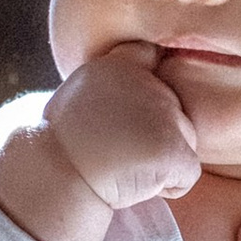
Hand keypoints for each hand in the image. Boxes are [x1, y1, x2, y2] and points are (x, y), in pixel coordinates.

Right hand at [0, 49, 197, 240]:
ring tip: (121, 166)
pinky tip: (135, 183)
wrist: (52, 180)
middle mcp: (146, 82)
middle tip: (115, 149)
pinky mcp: (174, 148)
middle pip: (174, 109)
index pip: (150, 54)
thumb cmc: (65, 150)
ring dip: (161, 160)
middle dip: (154, 133)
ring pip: (185, 141)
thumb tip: (142, 99)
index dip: (150, 83)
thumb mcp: (79, 98)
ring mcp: (163, 115)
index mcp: (117, 65)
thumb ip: (114, 89)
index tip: (128, 109)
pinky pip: (187, 173)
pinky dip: (169, 187)